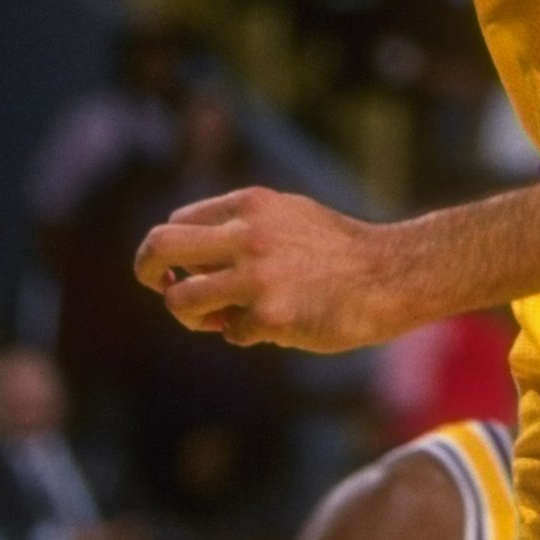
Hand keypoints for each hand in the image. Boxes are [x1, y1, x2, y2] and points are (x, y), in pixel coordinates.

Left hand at [134, 187, 426, 351]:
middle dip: (148, 272)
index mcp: (250, 204)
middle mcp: (246, 234)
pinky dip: (245, 334)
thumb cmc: (340, 250)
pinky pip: (228, 333)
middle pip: (158, 247)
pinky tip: (276, 325)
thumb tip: (194, 257)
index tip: (187, 271)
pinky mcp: (270, 315)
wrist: (390, 275)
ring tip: (221, 318)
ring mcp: (256, 276)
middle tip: (161, 288)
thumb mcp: (289, 215)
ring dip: (193, 316)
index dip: (174, 253)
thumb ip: (243, 227)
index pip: (177, 223)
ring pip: (179, 300)